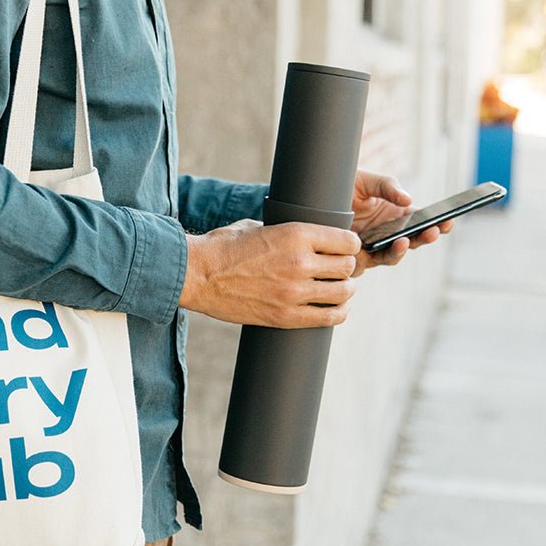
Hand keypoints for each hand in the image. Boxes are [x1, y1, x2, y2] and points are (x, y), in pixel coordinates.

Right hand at [179, 219, 360, 327]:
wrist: (196, 276)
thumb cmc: (222, 248)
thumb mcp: (256, 227)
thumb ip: (285, 233)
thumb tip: (302, 238)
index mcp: (296, 234)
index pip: (347, 241)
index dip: (348, 245)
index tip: (343, 249)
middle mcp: (300, 262)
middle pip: (348, 267)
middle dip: (345, 267)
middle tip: (336, 270)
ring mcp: (294, 292)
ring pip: (343, 292)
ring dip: (344, 290)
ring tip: (336, 289)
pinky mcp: (285, 316)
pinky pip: (329, 318)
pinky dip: (338, 313)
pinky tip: (335, 308)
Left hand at [350, 170, 452, 275]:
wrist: (315, 197)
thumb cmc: (346, 187)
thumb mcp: (369, 181)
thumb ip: (389, 187)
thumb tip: (408, 201)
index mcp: (397, 216)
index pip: (423, 222)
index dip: (438, 224)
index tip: (448, 221)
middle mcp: (388, 234)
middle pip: (412, 242)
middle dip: (424, 238)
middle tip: (432, 232)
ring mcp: (372, 247)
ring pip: (391, 257)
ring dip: (400, 251)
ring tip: (403, 241)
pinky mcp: (354, 257)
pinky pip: (366, 263)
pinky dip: (370, 258)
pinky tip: (374, 249)